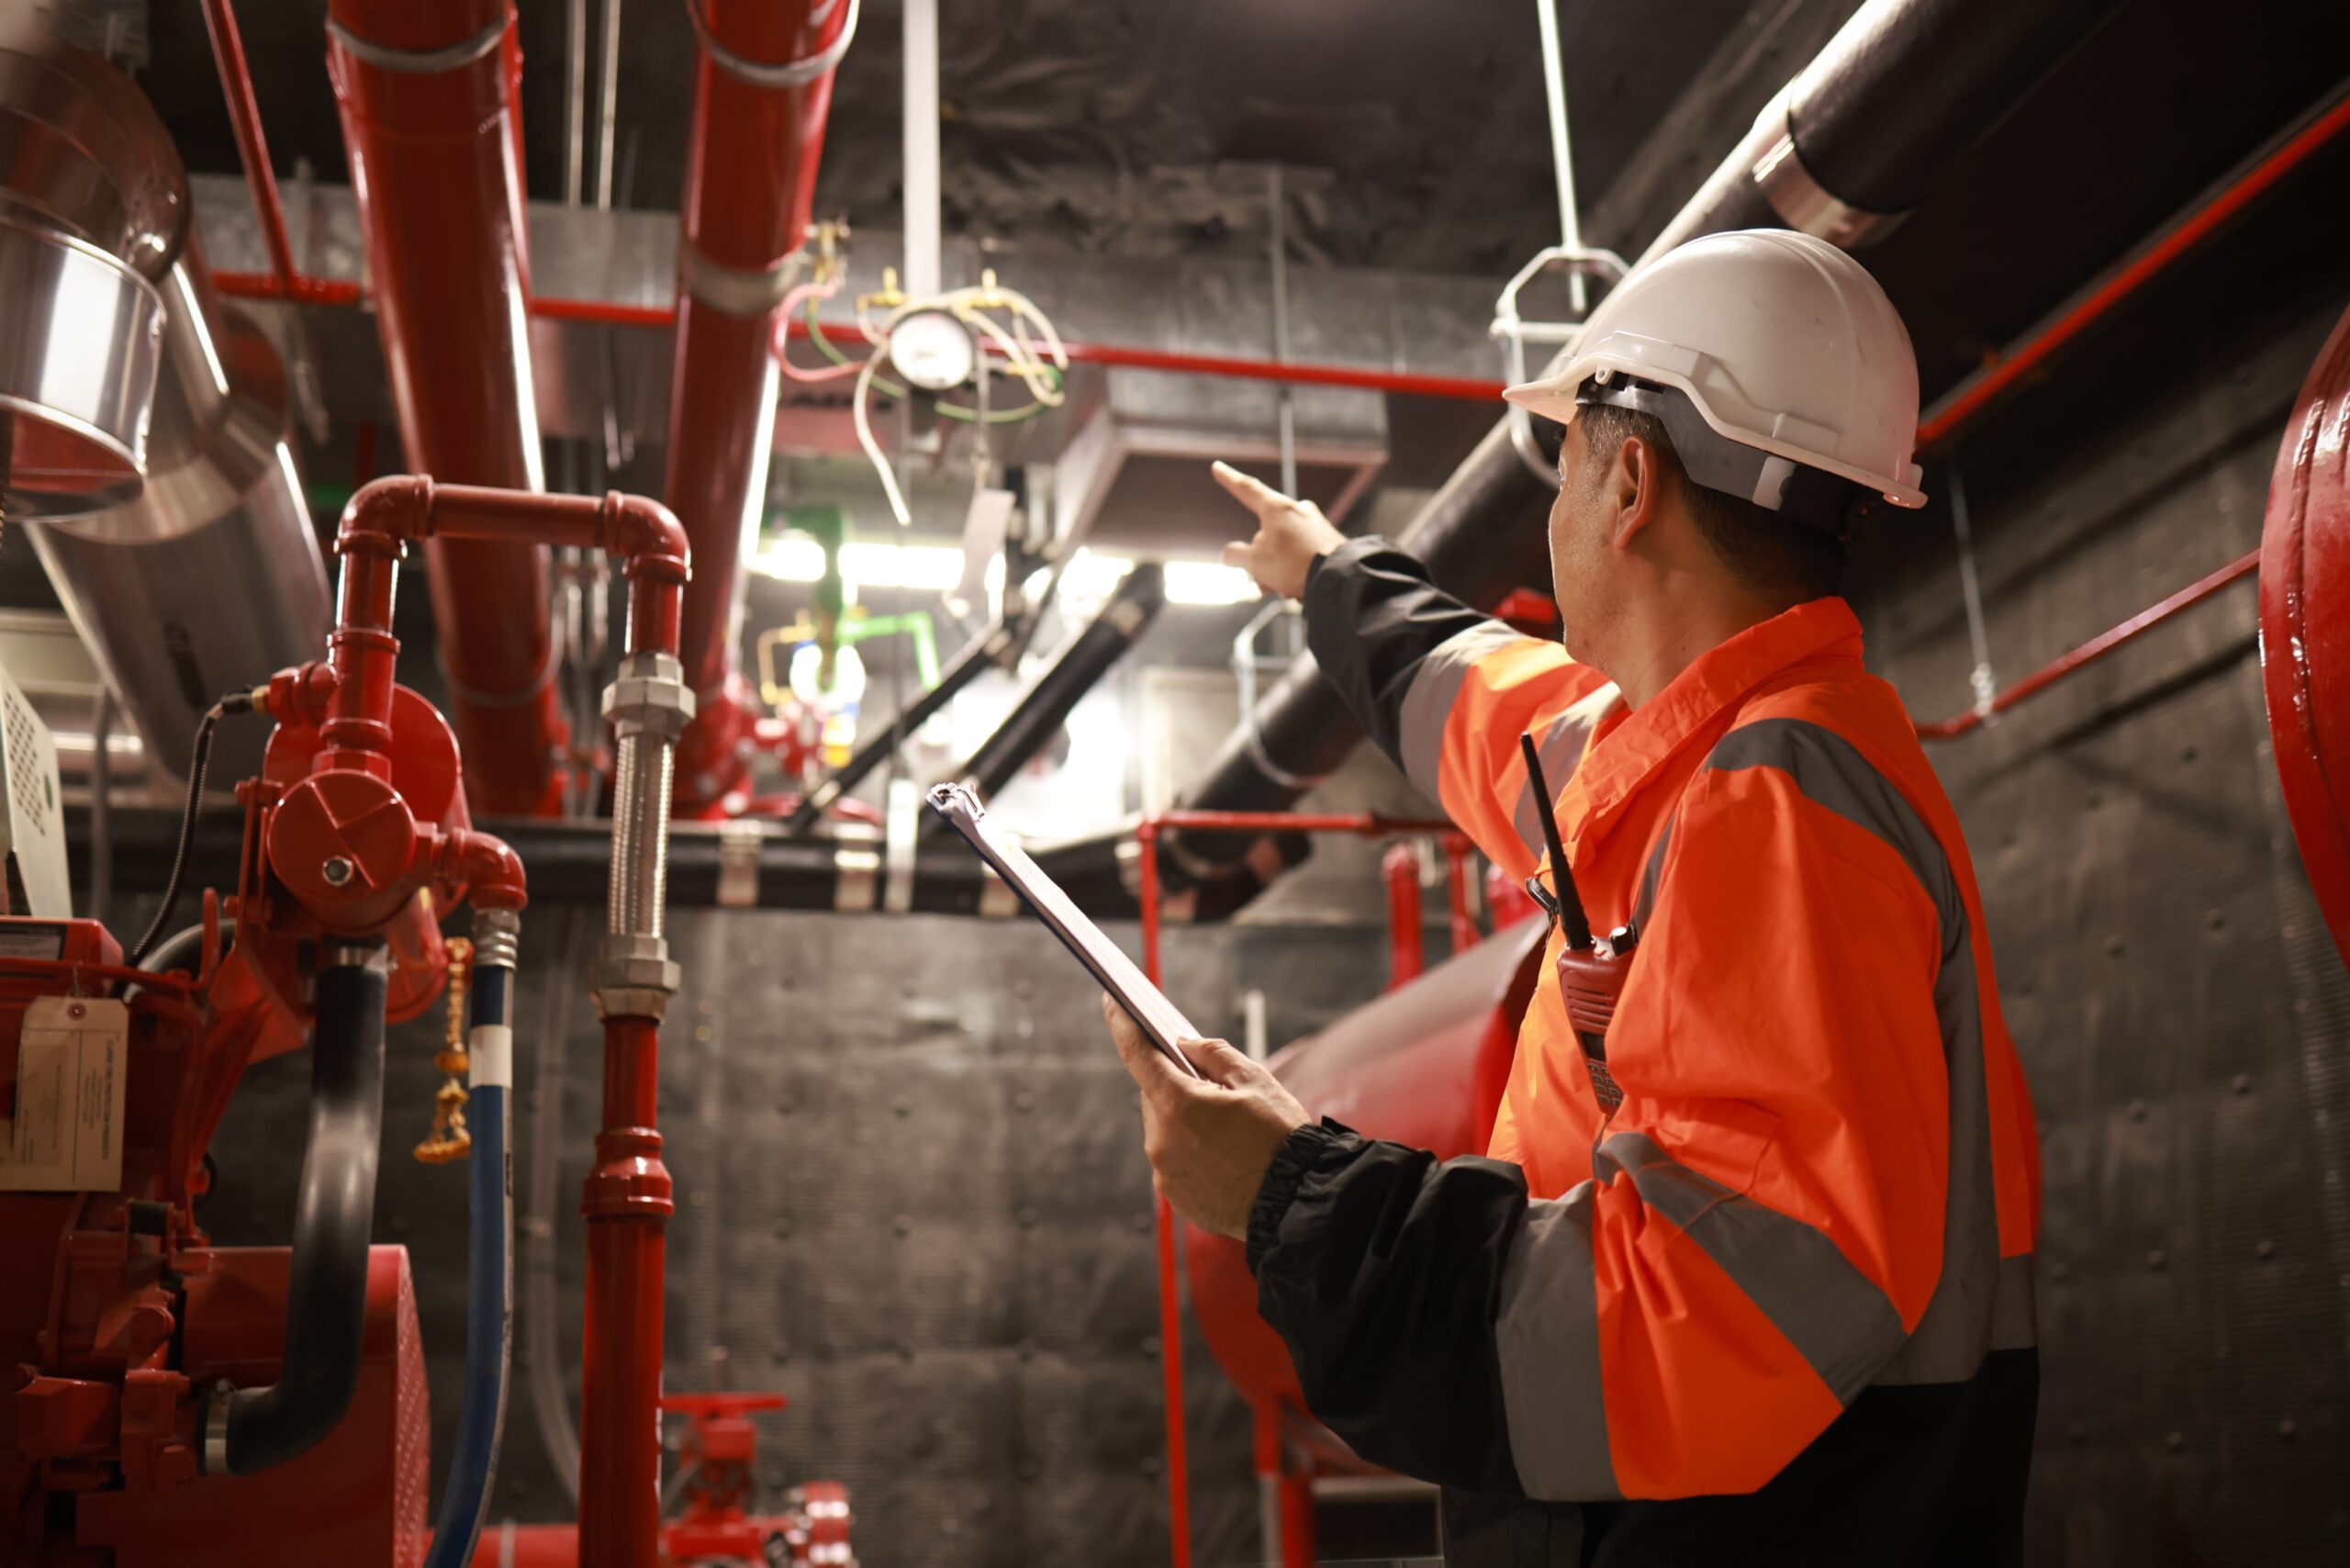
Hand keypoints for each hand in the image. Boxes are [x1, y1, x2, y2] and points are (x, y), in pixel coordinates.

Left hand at [1103, 993, 1309, 1239]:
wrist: (1298, 1201)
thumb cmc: (1281, 1139)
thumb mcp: (1256, 1081)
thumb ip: (1214, 1055)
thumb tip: (1185, 1046)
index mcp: (1178, 1105)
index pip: (1137, 1054)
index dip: (1121, 1024)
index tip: (1111, 1003)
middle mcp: (1161, 1141)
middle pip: (1156, 1096)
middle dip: (1178, 1088)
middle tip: (1218, 1093)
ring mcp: (1165, 1173)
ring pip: (1165, 1130)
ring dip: (1186, 1123)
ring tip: (1230, 1134)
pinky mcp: (1175, 1196)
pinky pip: (1174, 1162)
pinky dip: (1191, 1153)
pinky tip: (1225, 1159)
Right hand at [1212, 461, 1344, 600]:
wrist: (1339, 577)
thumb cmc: (1295, 565)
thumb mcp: (1255, 562)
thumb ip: (1235, 555)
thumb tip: (1228, 555)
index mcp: (1276, 508)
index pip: (1247, 489)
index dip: (1229, 479)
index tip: (1217, 467)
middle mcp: (1297, 510)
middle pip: (1265, 534)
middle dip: (1260, 561)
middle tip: (1263, 583)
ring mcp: (1315, 524)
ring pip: (1283, 547)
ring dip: (1277, 570)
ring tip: (1284, 589)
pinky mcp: (1328, 540)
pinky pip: (1302, 554)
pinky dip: (1295, 571)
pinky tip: (1300, 589)